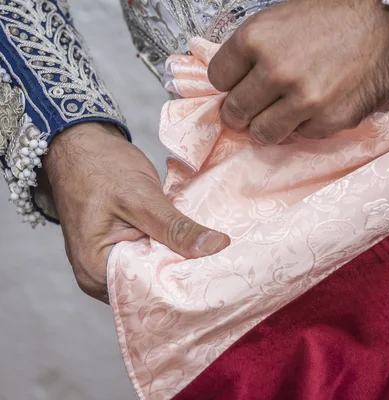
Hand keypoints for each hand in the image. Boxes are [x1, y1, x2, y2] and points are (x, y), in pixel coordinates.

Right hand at [44, 123, 229, 302]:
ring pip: (151, 270)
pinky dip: (167, 248)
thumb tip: (216, 247)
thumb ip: (176, 228)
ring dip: (176, 260)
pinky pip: (147, 256)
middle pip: (150, 285)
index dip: (181, 285)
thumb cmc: (100, 167)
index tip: (217, 275)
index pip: (146, 293)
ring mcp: (106, 263)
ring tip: (212, 255)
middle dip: (182, 275)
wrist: (81, 144)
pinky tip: (190, 242)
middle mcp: (97, 276)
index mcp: (96, 272)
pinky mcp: (118, 248)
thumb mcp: (142, 198)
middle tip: (221, 265)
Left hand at [208, 0, 388, 144]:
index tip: (238, 85)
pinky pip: (299, 136)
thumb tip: (231, 81)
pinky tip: (315, 107)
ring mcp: (303, 100)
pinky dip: (302, 126)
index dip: (228, 83)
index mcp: (256, 38)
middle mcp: (276, 71)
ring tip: (281, 113)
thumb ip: (253, 50)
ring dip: (267, 126)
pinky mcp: (328, 121)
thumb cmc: (335, 17)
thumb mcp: (281, 19)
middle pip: (234, 111)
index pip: (218, 78)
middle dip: (239, 112)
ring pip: (262, 133)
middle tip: (251, 110)